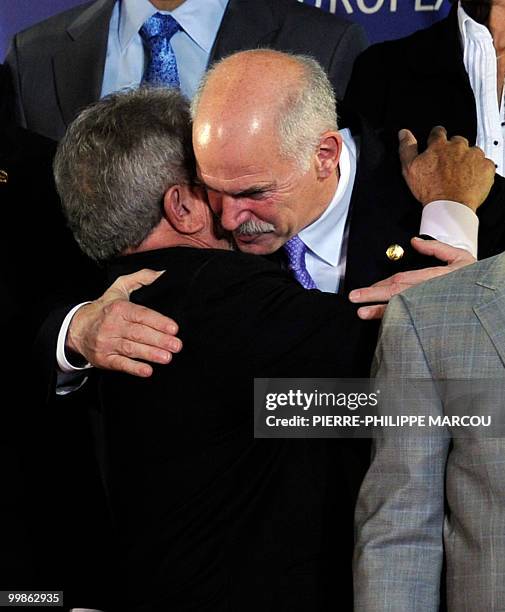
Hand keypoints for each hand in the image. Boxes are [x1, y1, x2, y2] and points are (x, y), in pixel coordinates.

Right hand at [66, 269, 181, 376]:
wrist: (76, 329)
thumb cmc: (104, 308)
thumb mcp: (119, 289)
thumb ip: (140, 278)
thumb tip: (161, 273)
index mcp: (119, 308)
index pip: (141, 314)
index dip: (158, 322)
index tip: (173, 328)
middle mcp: (112, 325)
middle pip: (138, 333)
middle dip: (159, 340)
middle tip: (176, 345)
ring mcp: (107, 343)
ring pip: (131, 348)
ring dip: (150, 353)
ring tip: (167, 357)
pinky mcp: (104, 358)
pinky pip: (120, 364)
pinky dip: (134, 368)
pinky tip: (147, 370)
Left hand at [348, 237, 475, 319]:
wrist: (493, 296)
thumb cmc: (476, 278)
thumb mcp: (460, 257)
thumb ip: (436, 249)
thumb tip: (415, 241)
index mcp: (435, 278)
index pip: (401, 281)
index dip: (380, 284)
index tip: (364, 290)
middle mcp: (431, 293)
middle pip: (397, 293)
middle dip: (373, 296)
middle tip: (354, 298)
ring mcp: (431, 306)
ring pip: (401, 308)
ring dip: (380, 312)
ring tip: (362, 313)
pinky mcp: (433, 317)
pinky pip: (410, 319)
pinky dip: (395, 321)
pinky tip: (382, 323)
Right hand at [399, 126, 494, 211]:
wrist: (450, 206)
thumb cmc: (431, 190)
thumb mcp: (410, 169)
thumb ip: (407, 148)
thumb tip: (404, 134)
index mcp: (439, 146)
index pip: (438, 132)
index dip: (437, 138)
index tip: (437, 145)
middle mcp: (458, 147)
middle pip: (457, 141)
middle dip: (453, 150)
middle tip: (448, 166)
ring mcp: (474, 156)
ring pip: (472, 152)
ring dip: (467, 160)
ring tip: (460, 175)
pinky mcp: (486, 166)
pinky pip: (485, 164)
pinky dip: (479, 170)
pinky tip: (470, 179)